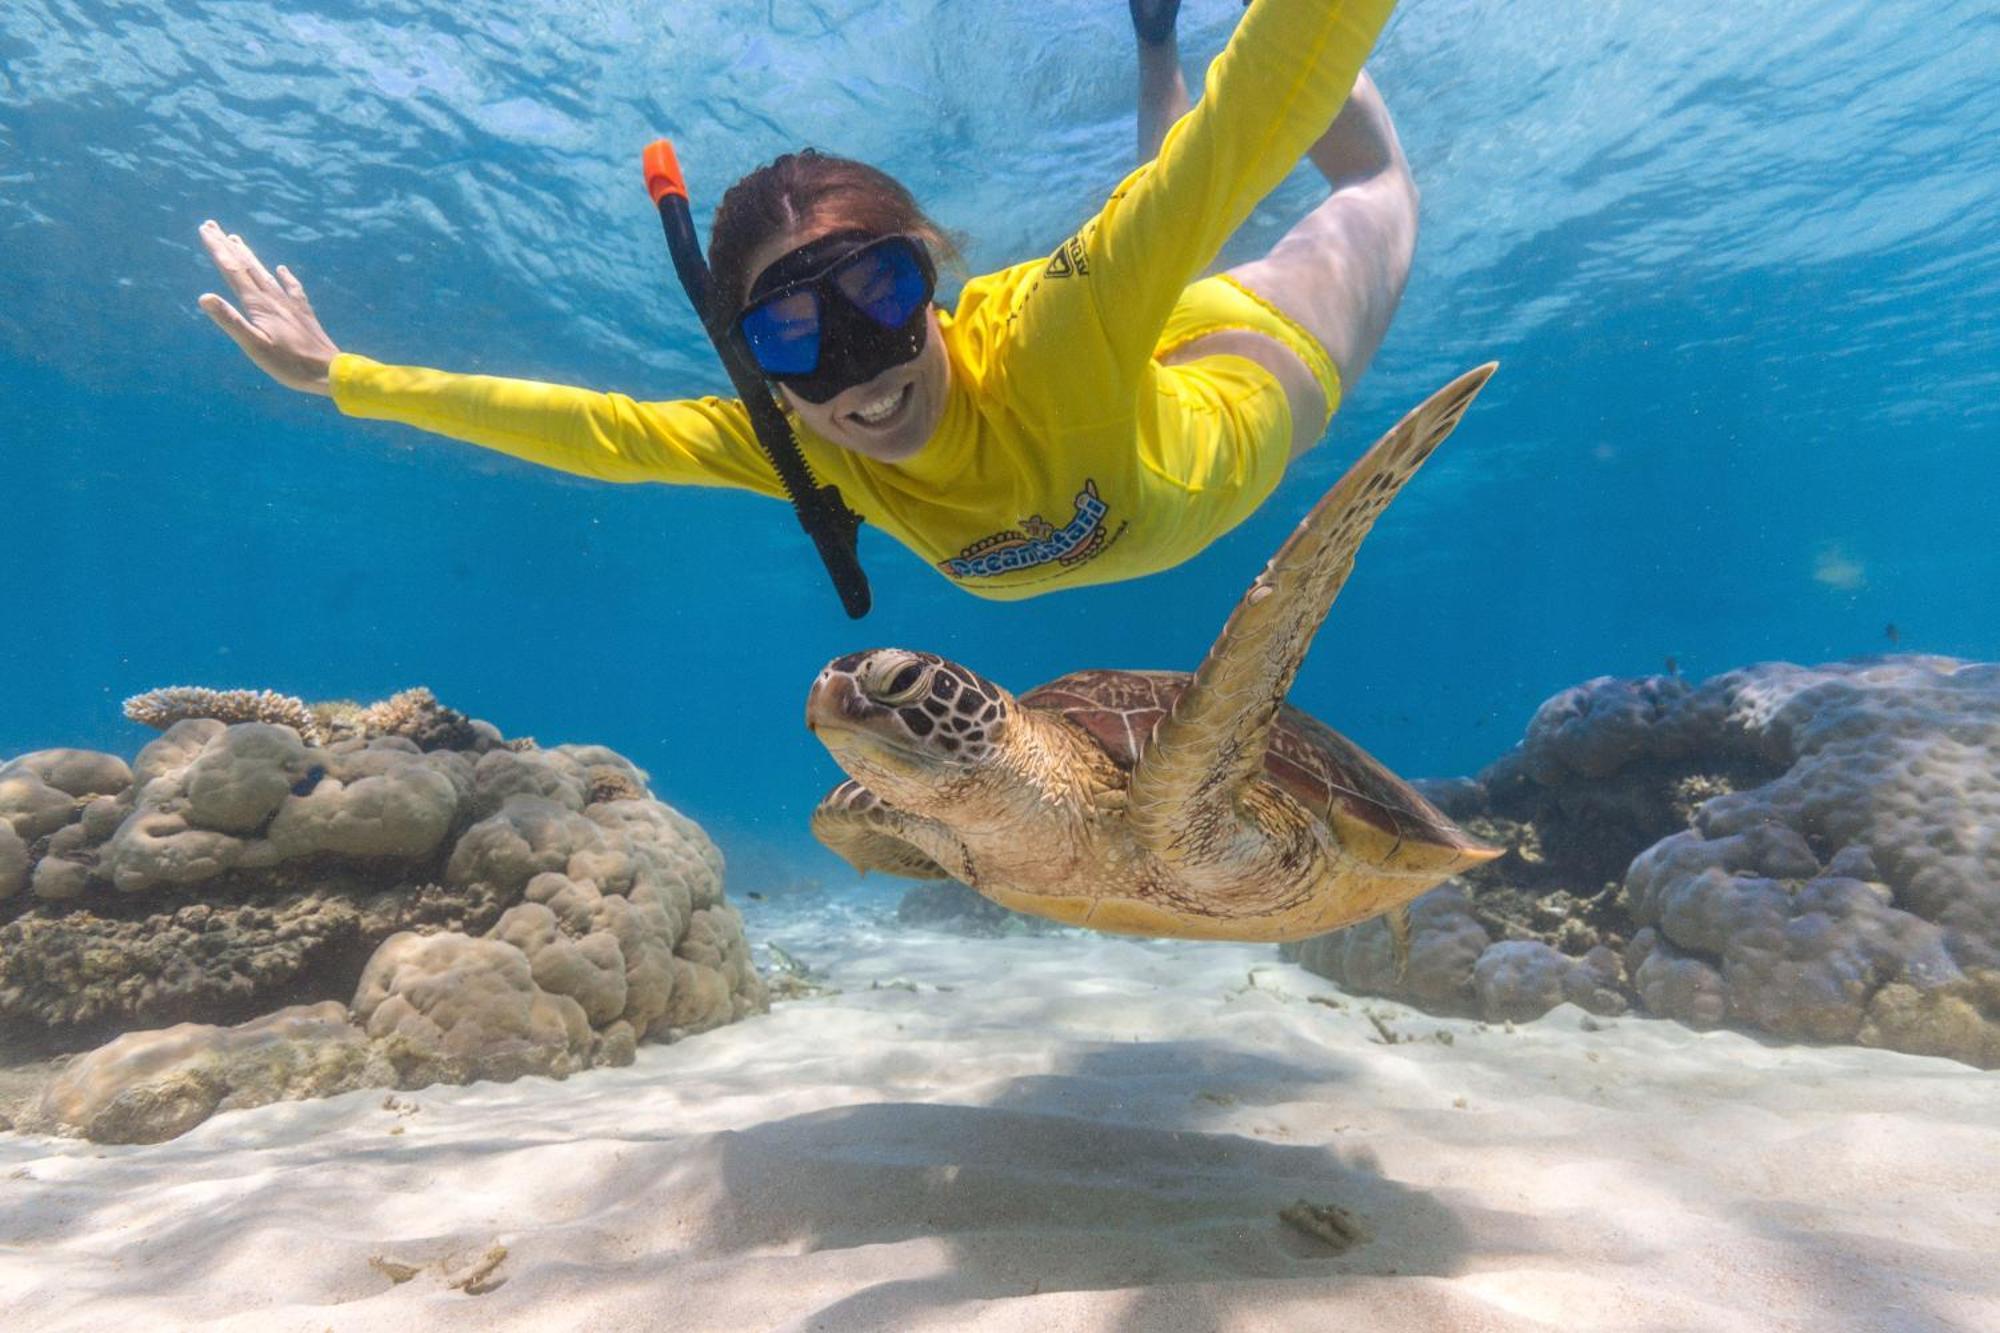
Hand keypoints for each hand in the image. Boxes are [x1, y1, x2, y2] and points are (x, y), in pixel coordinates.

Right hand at [196, 220, 340, 395]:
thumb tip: (204, 297)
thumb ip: (230, 321)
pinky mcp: (303, 313)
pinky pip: (292, 288)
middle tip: (212, 225)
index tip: (205, 228)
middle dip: (227, 246)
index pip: (233, 270)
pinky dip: (284, 276)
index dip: (217, 248)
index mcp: (259, 304)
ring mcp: (290, 304)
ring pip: (265, 273)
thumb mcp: (254, 346)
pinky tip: (282, 269)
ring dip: (249, 256)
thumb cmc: (290, 365)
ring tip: (237, 240)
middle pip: (247, 266)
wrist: (330, 372)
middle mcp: (274, 298)